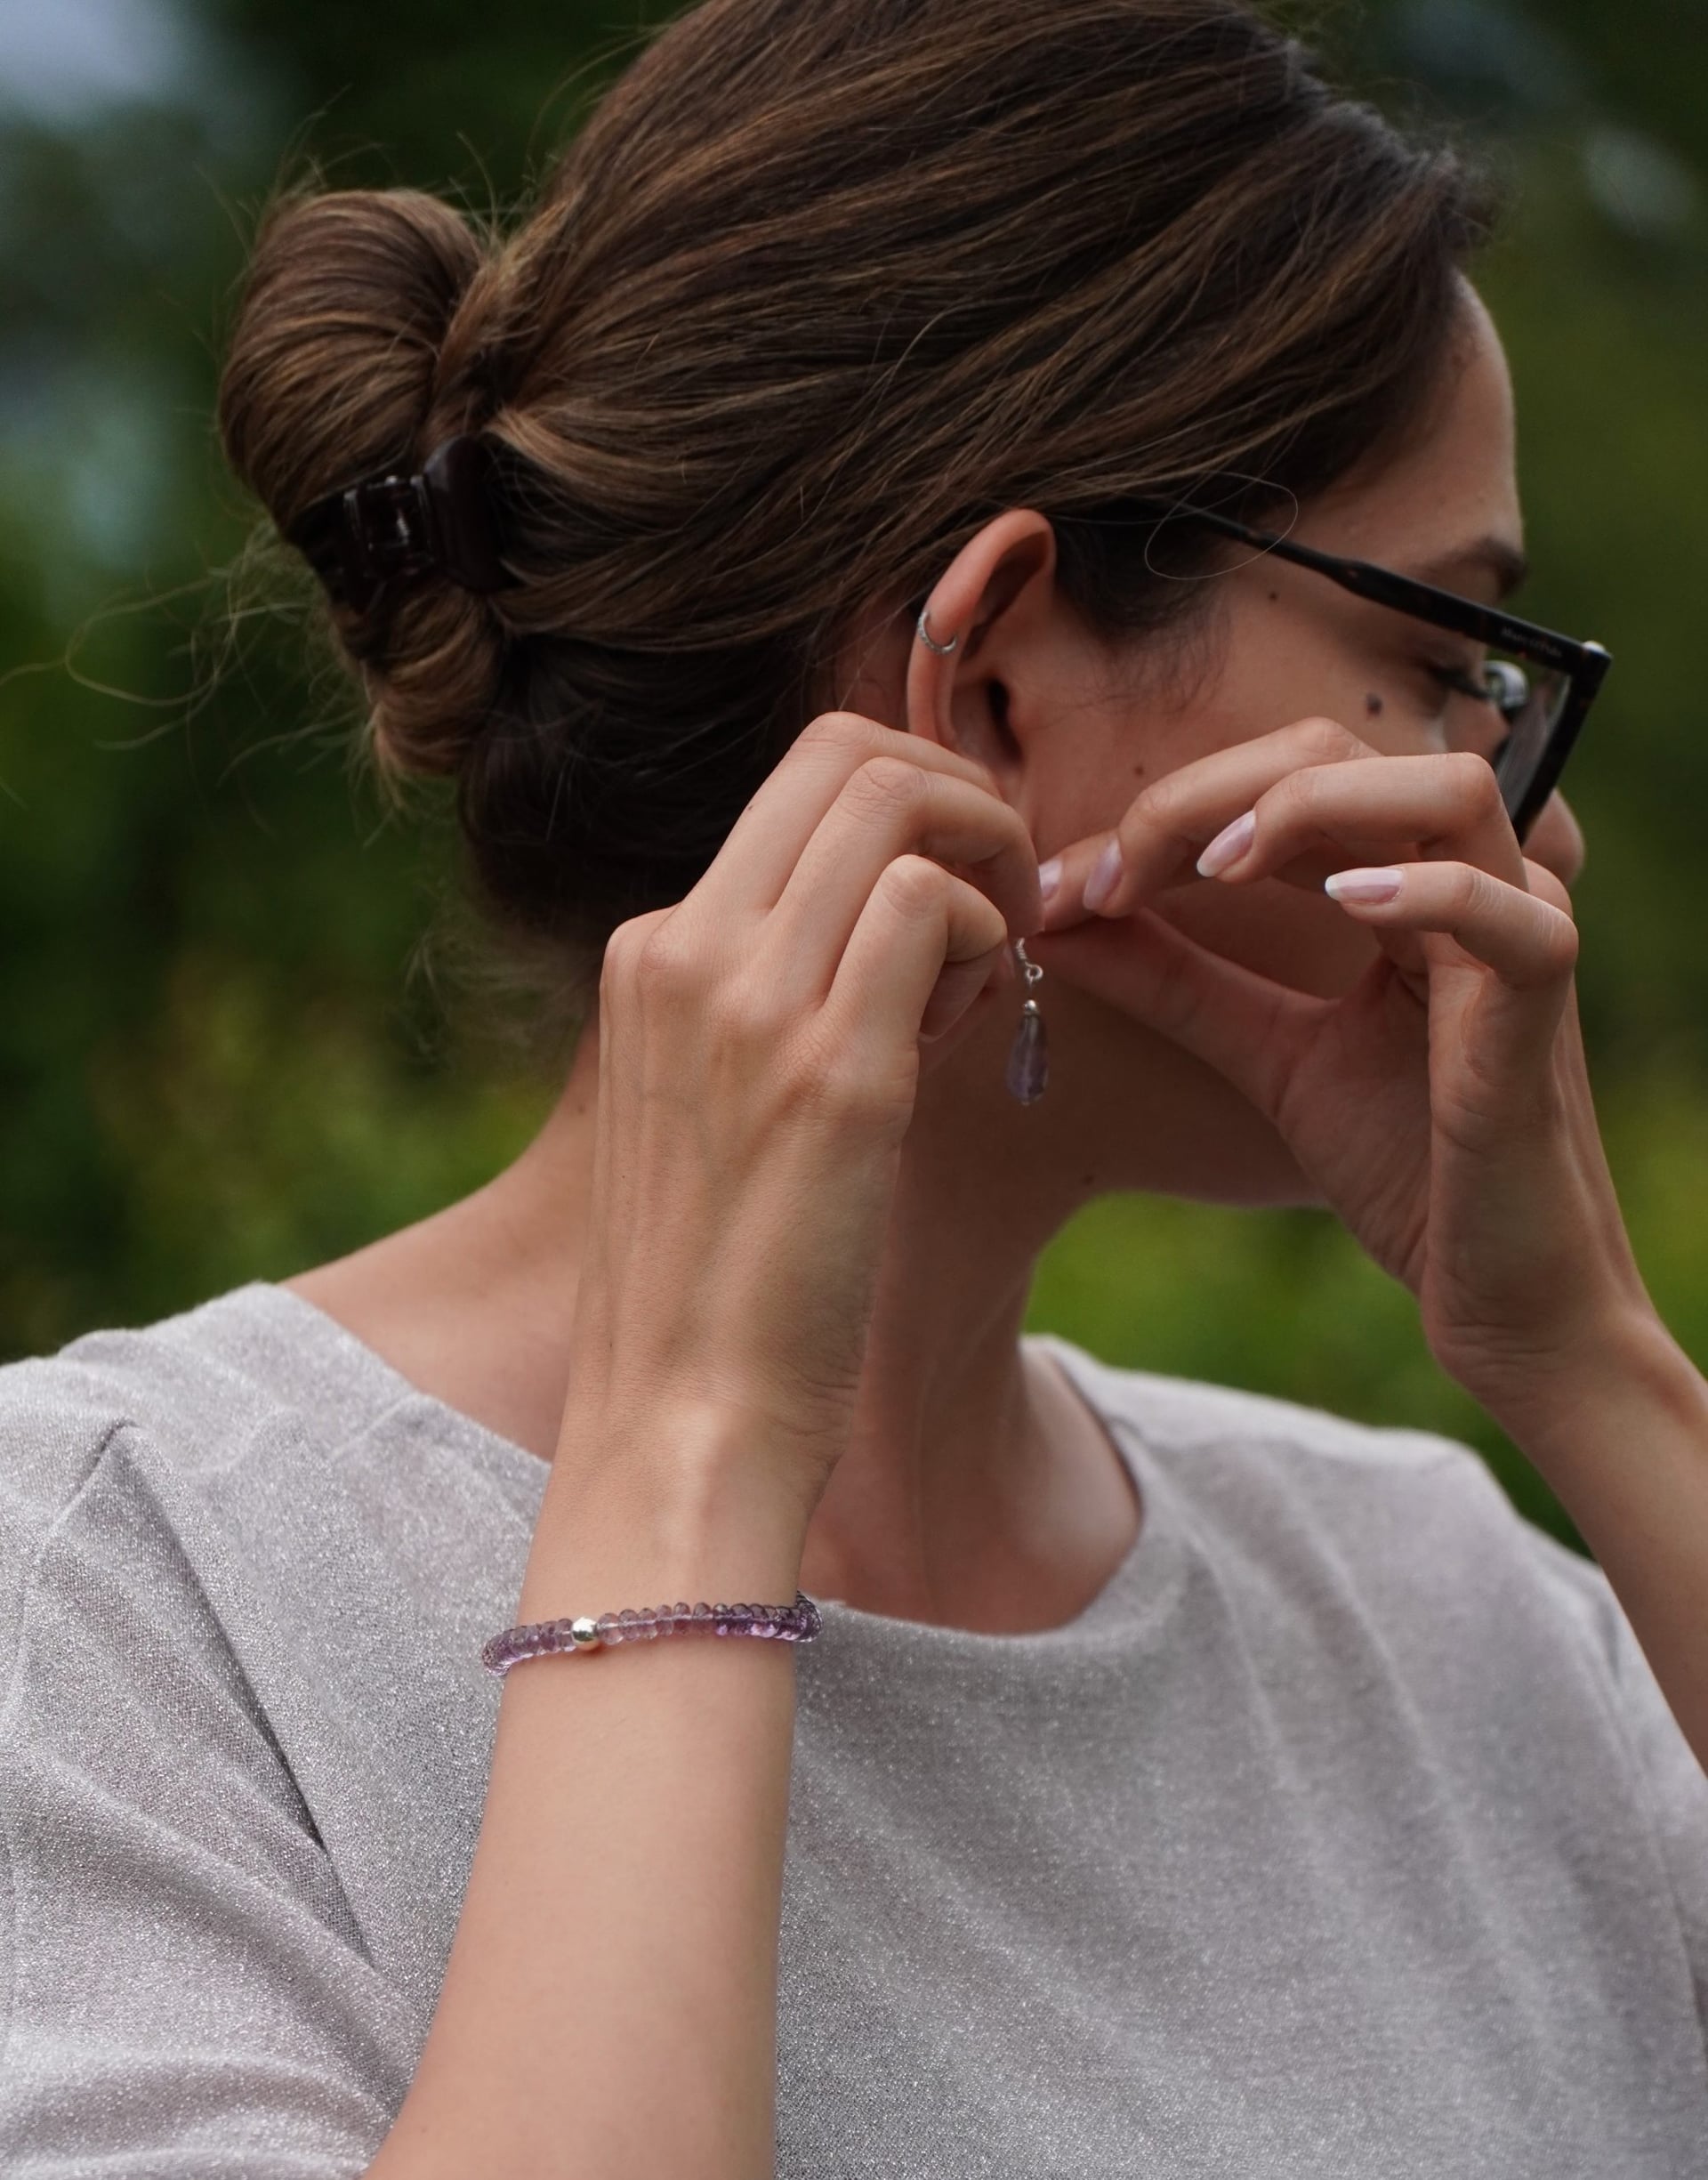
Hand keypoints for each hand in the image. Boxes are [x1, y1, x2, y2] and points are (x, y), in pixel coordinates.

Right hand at [565, 712, 1039, 1516]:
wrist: (683, 1421)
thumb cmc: (719, 1283)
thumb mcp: (716, 1107)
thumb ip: (777, 1002)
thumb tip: (896, 925)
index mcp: (651, 954)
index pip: (797, 779)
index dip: (910, 798)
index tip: (961, 884)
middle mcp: (682, 951)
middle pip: (844, 751)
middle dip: (960, 793)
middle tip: (1008, 899)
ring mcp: (744, 1003)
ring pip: (892, 801)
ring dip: (986, 857)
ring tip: (996, 966)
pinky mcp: (826, 1072)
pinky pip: (930, 902)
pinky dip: (989, 934)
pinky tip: (980, 1020)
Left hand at [1026, 716, 1652, 1422]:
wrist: (1494, 1294)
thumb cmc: (1404, 1169)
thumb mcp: (1264, 1054)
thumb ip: (1172, 980)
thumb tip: (1057, 915)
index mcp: (1406, 879)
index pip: (1285, 778)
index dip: (1170, 810)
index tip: (1071, 888)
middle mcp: (1472, 880)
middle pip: (1346, 751)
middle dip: (1209, 796)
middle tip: (1115, 876)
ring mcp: (1521, 931)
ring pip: (1448, 789)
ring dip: (1310, 810)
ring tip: (1213, 873)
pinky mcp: (1548, 1001)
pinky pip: (1509, 912)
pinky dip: (1426, 891)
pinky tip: (1341, 903)